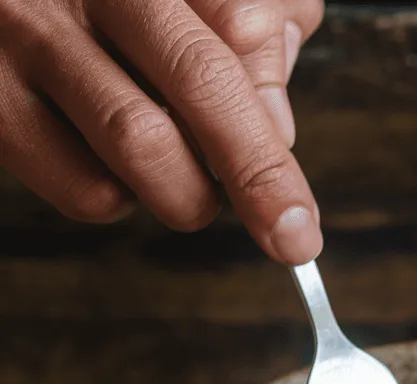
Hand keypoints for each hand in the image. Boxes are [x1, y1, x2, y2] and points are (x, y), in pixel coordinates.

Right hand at [0, 0, 323, 263]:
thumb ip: (253, 20)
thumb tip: (276, 123)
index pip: (241, 29)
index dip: (276, 117)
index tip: (299, 199)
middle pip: (202, 81)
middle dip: (260, 176)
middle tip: (292, 239)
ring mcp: (24, 34)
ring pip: (141, 143)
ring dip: (188, 194)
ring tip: (189, 189)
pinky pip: (82, 184)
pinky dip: (118, 200)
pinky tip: (114, 170)